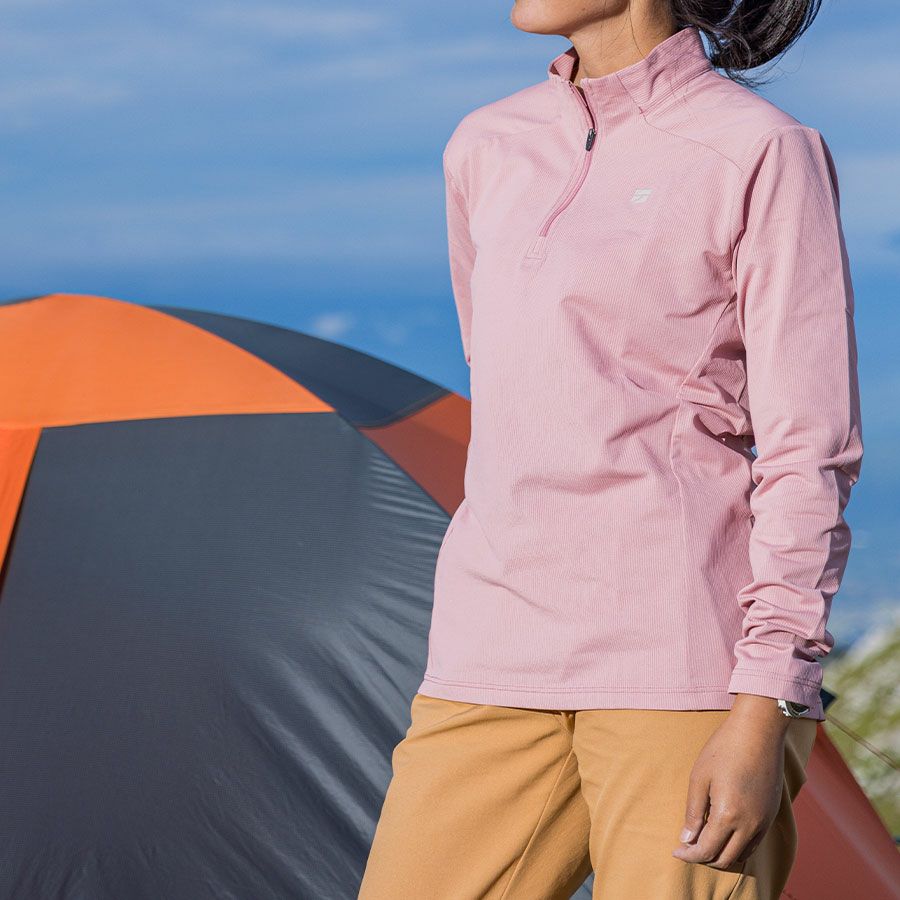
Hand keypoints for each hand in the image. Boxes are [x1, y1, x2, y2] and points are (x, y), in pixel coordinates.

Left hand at [672, 695, 790, 868]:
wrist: (758, 732)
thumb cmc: (723, 750)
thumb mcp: (699, 778)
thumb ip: (693, 812)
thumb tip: (686, 839)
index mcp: (728, 816)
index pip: (707, 851)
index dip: (689, 855)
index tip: (676, 851)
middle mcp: (750, 825)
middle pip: (726, 859)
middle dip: (705, 858)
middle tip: (688, 847)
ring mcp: (764, 822)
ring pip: (742, 855)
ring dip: (723, 854)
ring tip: (704, 840)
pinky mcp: (771, 815)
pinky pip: (754, 843)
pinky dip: (738, 846)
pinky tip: (724, 832)